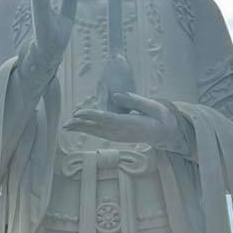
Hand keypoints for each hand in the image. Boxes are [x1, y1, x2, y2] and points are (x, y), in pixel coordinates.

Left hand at [63, 93, 187, 151]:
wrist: (167, 133)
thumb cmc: (161, 117)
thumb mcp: (154, 106)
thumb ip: (135, 100)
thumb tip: (116, 95)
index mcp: (132, 124)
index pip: (108, 119)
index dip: (93, 115)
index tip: (79, 112)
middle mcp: (123, 132)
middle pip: (98, 128)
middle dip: (81, 125)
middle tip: (65, 124)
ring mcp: (120, 137)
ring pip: (97, 132)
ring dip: (82, 129)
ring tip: (67, 126)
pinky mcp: (118, 137)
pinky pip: (101, 134)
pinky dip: (89, 130)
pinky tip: (80, 127)